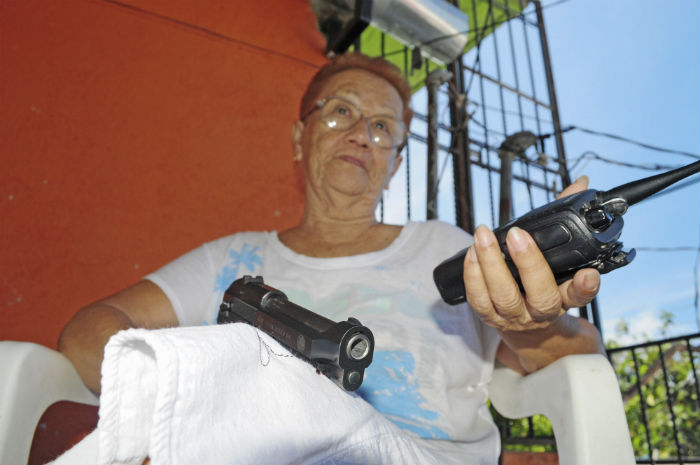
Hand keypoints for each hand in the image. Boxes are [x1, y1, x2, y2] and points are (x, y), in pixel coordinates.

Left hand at [463, 176, 599, 332]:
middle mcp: (542, 312)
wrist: (525, 328)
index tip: (588, 273)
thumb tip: (579, 182)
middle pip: (540, 294)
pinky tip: (471, 252)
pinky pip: (478, 298)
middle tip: (517, 234)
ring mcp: (515, 317)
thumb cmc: (543, 283)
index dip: (585, 286)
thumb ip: (566, 220)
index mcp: (565, 297)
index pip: (581, 294)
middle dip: (529, 263)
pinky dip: (473, 274)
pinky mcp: (489, 316)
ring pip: (503, 296)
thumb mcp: (559, 260)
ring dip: (491, 263)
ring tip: (483, 235)